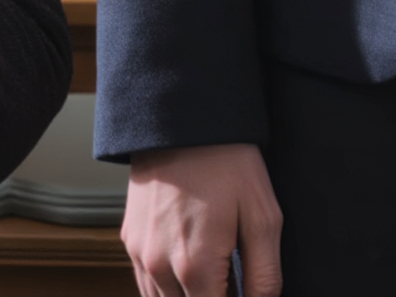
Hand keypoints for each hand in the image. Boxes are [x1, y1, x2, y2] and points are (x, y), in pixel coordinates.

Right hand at [123, 143, 281, 296]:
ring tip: (212, 275)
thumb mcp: (263, 217)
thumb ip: (265, 276)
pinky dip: (166, 287)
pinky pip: (146, 283)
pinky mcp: (130, 238)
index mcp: (195, 268)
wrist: (184, 116)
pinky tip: (188, 266)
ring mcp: (140, 253)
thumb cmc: (226, 162)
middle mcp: (160, 267)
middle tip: (230, 279)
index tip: (240, 290)